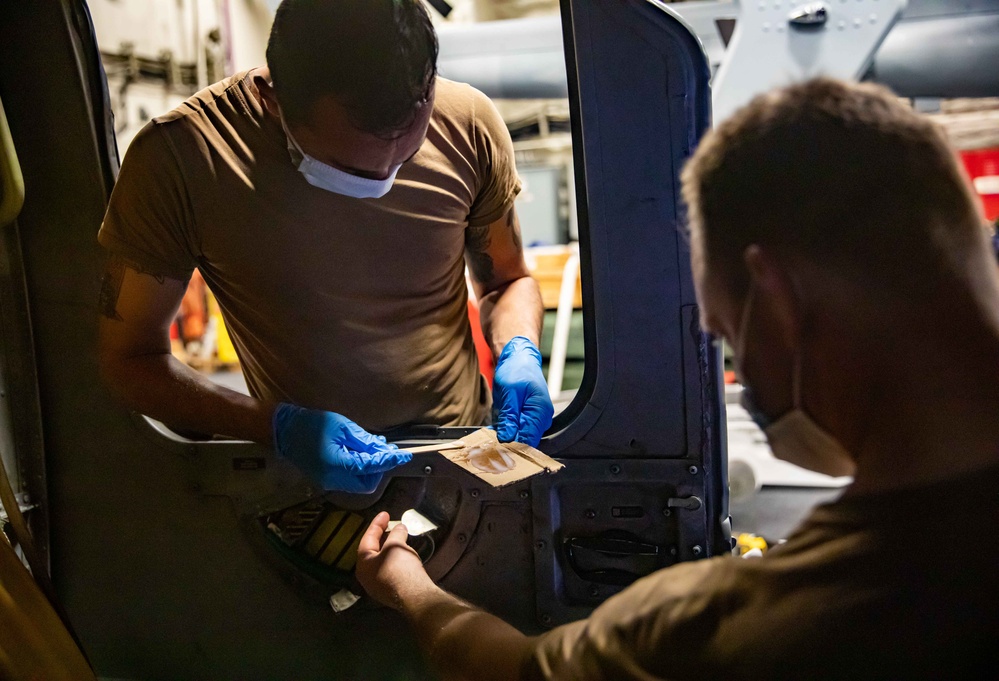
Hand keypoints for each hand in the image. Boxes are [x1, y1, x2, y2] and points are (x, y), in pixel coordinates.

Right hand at [272, 404, 410, 492]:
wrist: (283, 430)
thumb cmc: (311, 424)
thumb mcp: (342, 427)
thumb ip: (364, 441)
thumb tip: (383, 449)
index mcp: (338, 465)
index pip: (372, 467)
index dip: (389, 461)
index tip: (404, 456)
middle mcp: (334, 479)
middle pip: (367, 484)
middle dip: (380, 470)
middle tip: (386, 452)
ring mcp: (328, 481)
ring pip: (359, 484)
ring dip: (371, 470)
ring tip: (374, 449)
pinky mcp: (325, 479)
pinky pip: (349, 480)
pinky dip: (359, 470)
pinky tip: (360, 453)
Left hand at [356, 511, 435, 608]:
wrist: (413, 595)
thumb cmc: (399, 567)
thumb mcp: (396, 544)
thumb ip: (396, 533)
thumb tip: (399, 527)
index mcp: (363, 563)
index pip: (368, 538)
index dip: (377, 524)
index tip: (386, 514)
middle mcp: (366, 577)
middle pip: (373, 551)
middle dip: (382, 537)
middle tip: (391, 526)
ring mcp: (378, 587)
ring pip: (382, 562)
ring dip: (390, 549)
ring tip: (399, 539)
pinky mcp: (390, 593)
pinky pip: (390, 571)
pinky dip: (395, 560)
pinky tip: (404, 557)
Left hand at [492, 336, 553, 446]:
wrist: (518, 358)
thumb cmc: (516, 369)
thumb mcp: (509, 392)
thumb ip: (509, 417)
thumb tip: (507, 438)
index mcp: (540, 411)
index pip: (528, 440)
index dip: (512, 447)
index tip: (496, 450)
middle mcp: (540, 418)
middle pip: (524, 441)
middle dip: (506, 443)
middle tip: (488, 442)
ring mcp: (533, 419)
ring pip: (518, 437)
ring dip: (504, 436)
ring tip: (490, 433)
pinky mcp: (525, 418)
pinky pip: (515, 430)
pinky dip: (504, 430)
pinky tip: (494, 427)